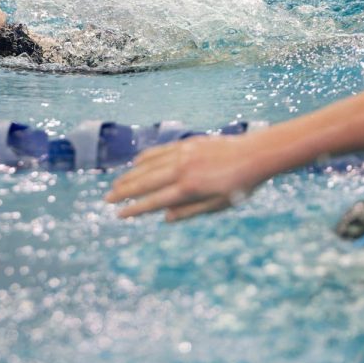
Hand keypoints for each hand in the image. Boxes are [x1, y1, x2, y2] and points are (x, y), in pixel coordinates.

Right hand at [104, 134, 262, 221]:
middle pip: (146, 182)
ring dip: (130, 175)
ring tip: (115, 184)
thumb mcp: (219, 205)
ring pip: (149, 165)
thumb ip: (190, 211)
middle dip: (124, 192)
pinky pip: (160, 151)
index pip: (155, 201)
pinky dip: (145, 158)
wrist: (256, 154)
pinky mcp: (187, 144)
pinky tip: (135, 163)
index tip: (119, 215)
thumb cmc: (241, 185)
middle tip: (107, 200)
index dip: (135, 209)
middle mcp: (182, 170)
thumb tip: (165, 218)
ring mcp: (182, 154)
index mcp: (189, 188)